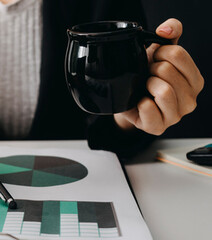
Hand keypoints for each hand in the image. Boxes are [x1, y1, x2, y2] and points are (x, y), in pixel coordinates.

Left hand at [114, 18, 203, 134]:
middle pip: (168, 70)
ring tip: (145, 87)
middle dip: (151, 67)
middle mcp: (191, 100)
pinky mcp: (158, 127)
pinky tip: (140, 102)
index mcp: (195, 80)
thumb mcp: (159, 51)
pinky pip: (149, 108)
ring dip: (147, 83)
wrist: (127, 99)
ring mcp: (176, 116)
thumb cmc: (146, 76)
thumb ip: (170, 32)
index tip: (154, 58)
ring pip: (163, 90)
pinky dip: (139, 102)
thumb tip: (166, 29)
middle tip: (147, 74)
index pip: (178, 54)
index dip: (159, 52)